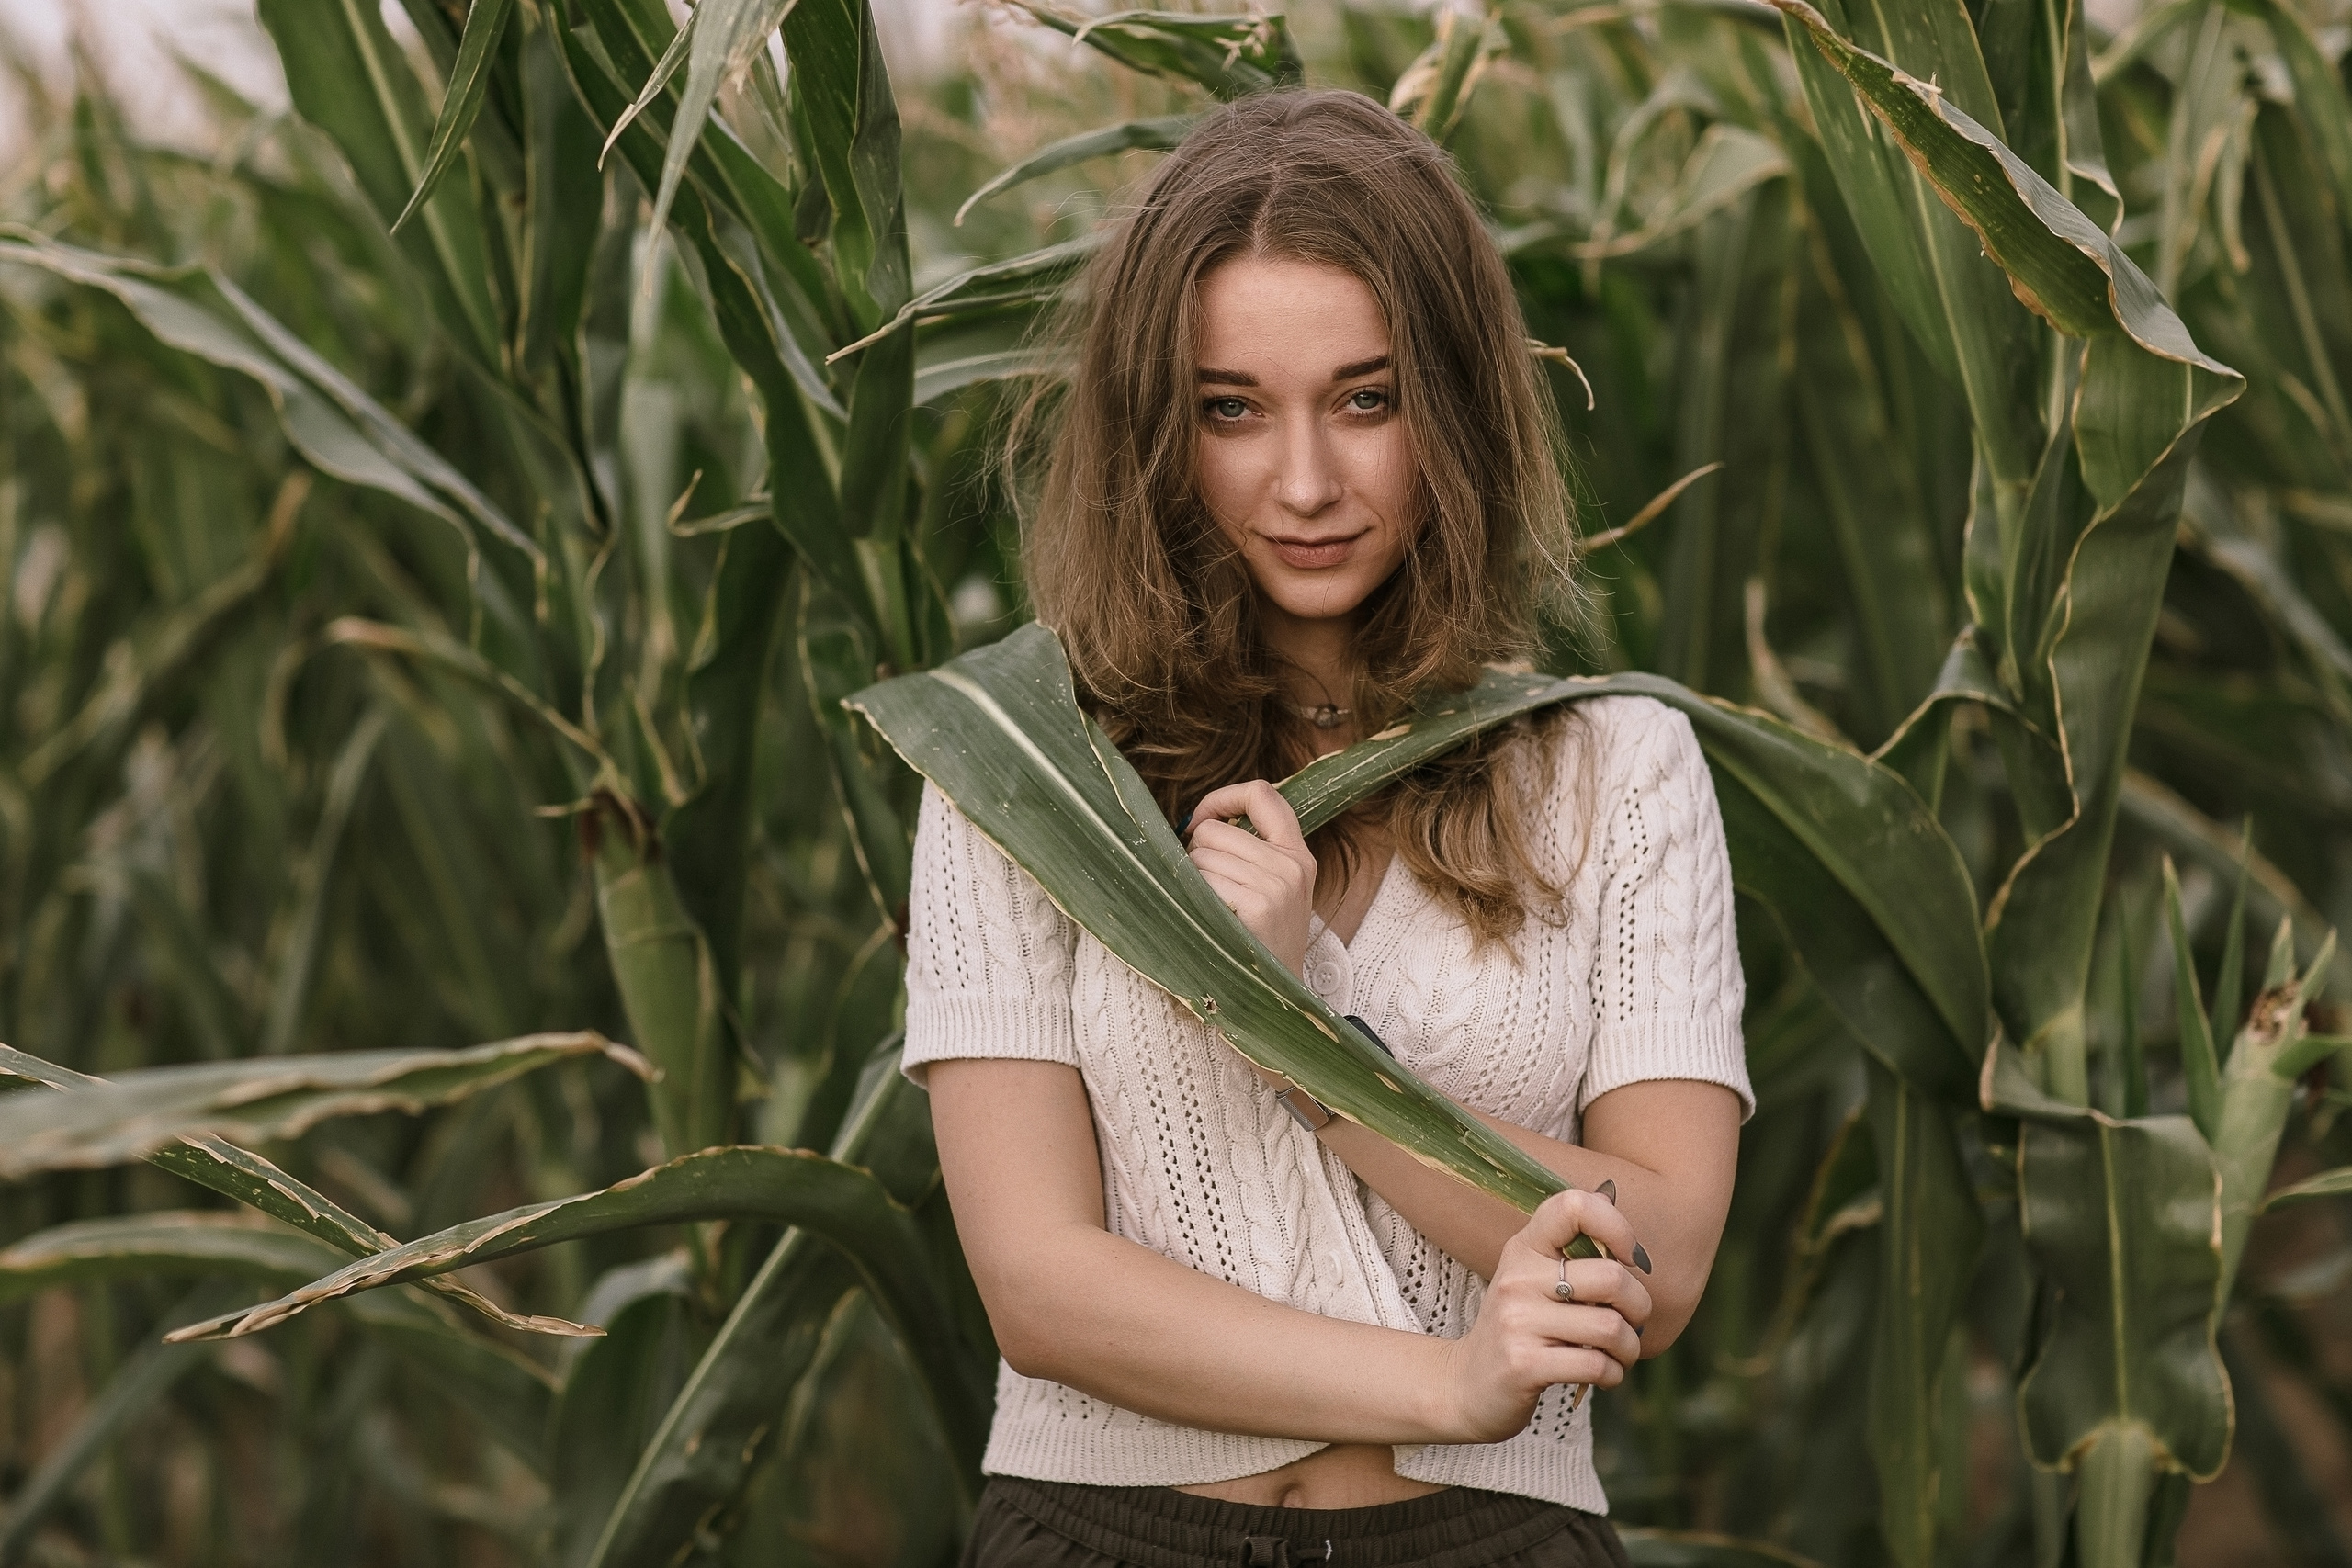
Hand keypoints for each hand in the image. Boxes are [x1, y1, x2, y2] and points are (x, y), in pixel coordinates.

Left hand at [1186, 780, 1316, 976]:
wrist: (1277, 1002)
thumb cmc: (1260, 945)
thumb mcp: (1273, 893)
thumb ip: (1249, 853)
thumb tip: (1195, 823)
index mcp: (1298, 855)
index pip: (1262, 793)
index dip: (1222, 797)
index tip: (1201, 820)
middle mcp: (1291, 865)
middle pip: (1215, 829)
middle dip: (1196, 854)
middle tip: (1207, 890)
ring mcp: (1277, 885)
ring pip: (1201, 854)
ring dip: (1192, 880)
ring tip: (1211, 911)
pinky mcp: (1258, 905)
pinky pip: (1202, 880)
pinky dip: (1194, 898)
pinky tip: (1209, 921)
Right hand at [1436, 1189, 1653, 1443]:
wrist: (1468, 1385)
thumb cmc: (1522, 1329)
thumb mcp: (1535, 1282)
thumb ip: (1576, 1259)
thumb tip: (1631, 1246)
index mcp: (1524, 1248)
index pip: (1574, 1206)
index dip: (1617, 1227)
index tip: (1629, 1259)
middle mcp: (1517, 1278)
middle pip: (1612, 1277)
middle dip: (1639, 1307)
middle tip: (1631, 1322)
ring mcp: (1517, 1321)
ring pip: (1611, 1327)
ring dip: (1629, 1348)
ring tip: (1618, 1353)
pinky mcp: (1523, 1364)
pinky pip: (1597, 1365)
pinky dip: (1614, 1375)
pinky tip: (1603, 1375)